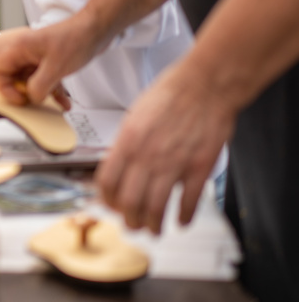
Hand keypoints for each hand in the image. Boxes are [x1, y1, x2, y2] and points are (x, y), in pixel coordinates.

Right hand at [0, 13, 102, 106]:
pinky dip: (53, 92)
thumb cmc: (76, 39)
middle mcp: (25, 52)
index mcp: (20, 48)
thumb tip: (32, 98)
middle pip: (13, 78)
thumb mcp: (56, 67)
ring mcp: (37, 58)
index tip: (20, 99)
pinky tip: (64, 102)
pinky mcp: (49, 63)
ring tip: (52, 104)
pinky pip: (45, 81)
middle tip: (34, 103)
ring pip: (30, 82)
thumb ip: (39, 86)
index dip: (5, 89)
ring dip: (41, 95)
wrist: (97, 29)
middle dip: (23, 93)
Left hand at [96, 63, 234, 233]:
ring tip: (154, 229)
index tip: (111, 206)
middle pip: (129, 202)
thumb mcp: (136, 115)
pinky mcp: (199, 167)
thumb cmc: (171, 93)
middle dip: (128, 220)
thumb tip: (119, 164)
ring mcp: (173, 163)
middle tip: (132, 224)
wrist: (205, 83)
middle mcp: (147, 155)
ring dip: (153, 224)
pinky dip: (183, 217)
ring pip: (156, 207)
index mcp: (127, 140)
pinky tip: (181, 221)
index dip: (107, 200)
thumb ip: (127, 142)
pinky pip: (188, 201)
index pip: (107, 181)